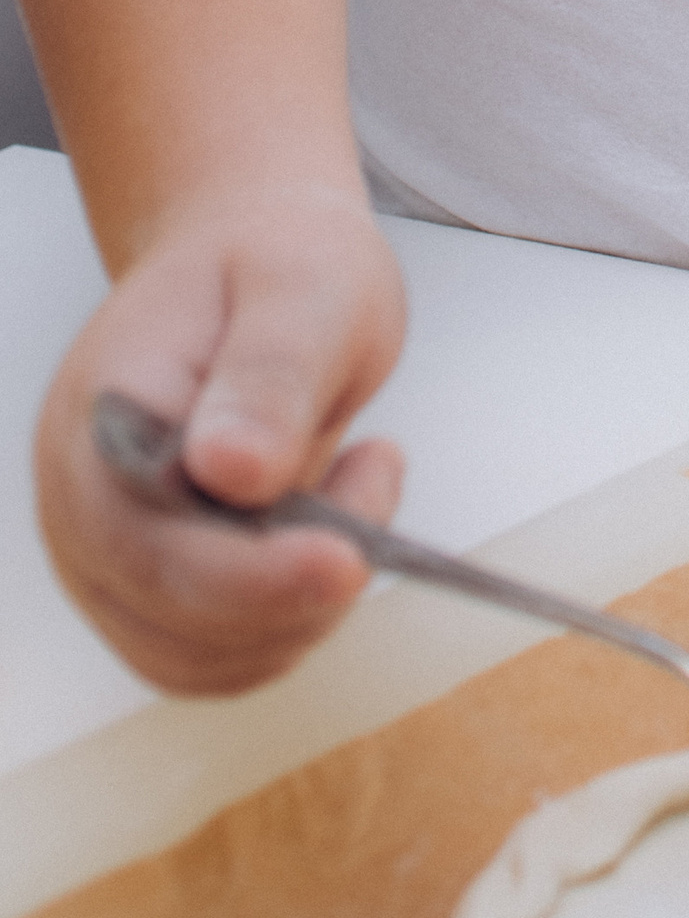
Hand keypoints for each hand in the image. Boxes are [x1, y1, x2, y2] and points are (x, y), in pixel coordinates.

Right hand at [37, 183, 408, 693]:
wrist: (251, 261)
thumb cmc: (276, 262)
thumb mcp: (304, 284)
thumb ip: (269, 373)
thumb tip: (228, 471)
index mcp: (102, 418)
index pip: (151, 539)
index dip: (251, 574)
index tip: (349, 559)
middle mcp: (81, 500)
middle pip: (173, 615)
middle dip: (296, 583)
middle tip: (378, 471)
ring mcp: (106, 553)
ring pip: (198, 657)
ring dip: (301, 606)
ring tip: (359, 479)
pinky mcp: (148, 587)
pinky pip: (215, 655)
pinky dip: (288, 621)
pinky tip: (331, 529)